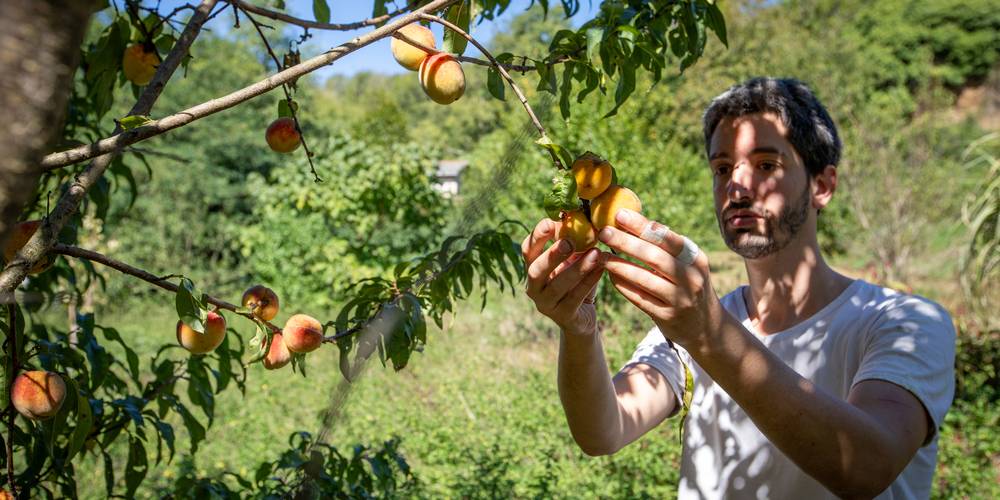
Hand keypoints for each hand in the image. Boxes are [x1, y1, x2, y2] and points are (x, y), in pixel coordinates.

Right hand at [521, 218, 607, 336]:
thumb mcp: (572, 260)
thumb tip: (581, 214)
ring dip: (576, 268)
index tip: (550, 222)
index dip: (536, 236)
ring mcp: (546, 304)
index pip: (527, 250)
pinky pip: (575, 298)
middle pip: (535, 270)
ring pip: (557, 286)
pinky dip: (588, 282)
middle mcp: (533, 287)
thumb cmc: (576, 281)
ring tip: (594, 253)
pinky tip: (601, 269)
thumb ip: (572, 242)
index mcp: (533, 268)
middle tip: (569, 242)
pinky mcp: (563, 316)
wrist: (583, 316)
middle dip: (551, 255)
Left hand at [597, 209, 721, 347]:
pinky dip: (622, 285)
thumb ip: (665, 246)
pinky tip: (609, 275)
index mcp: (695, 258)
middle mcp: (690, 278)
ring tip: (600, 256)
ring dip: (619, 265)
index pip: (667, 238)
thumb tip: (631, 220)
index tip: (619, 214)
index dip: (642, 225)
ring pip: (643, 278)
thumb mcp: (686, 265)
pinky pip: (639, 298)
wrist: (705, 326)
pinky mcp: (667, 317)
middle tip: (603, 232)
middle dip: (626, 242)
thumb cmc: (687, 285)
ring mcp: (680, 299)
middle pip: (654, 256)